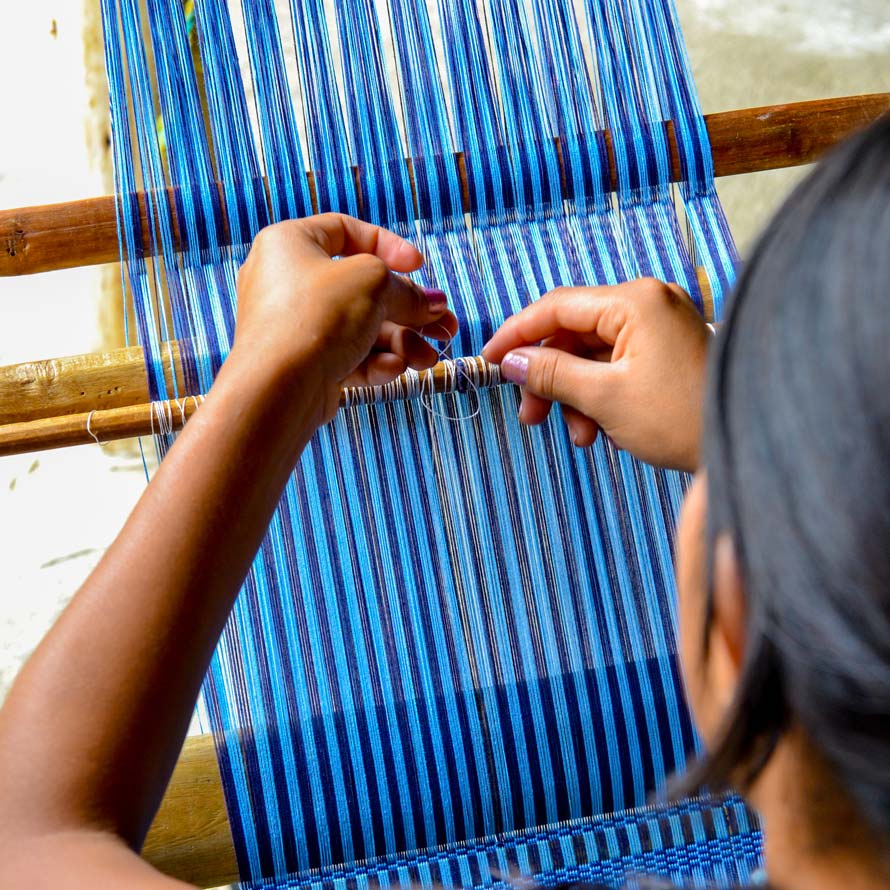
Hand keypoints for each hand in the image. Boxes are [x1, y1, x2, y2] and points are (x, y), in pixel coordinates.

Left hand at [231, 213, 457, 419]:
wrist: (278, 388)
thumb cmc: (316, 317)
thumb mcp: (375, 284)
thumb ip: (407, 291)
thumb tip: (433, 304)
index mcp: (289, 244)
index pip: (345, 230)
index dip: (388, 246)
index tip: (419, 266)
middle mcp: (287, 283)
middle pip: (362, 290)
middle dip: (408, 311)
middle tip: (443, 326)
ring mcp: (294, 327)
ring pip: (359, 328)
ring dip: (401, 343)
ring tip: (428, 359)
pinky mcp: (303, 365)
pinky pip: (346, 356)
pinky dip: (374, 362)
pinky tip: (394, 370)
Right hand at [482, 278, 709, 471]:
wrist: (748, 444)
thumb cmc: (684, 418)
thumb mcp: (604, 398)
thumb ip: (551, 374)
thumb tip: (510, 362)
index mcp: (635, 301)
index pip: (556, 307)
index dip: (516, 335)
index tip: (489, 361)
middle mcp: (648, 305)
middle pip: (573, 334)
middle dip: (549, 378)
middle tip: (531, 416)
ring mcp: (660, 328)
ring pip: (593, 356)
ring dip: (575, 396)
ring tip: (579, 436)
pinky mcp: (666, 353)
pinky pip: (617, 368)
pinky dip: (601, 398)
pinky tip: (603, 432)